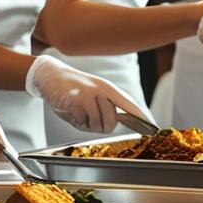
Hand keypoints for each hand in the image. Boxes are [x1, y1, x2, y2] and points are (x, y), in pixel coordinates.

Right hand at [24, 55, 150, 133]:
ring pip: (97, 124)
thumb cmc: (72, 88)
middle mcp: (102, 90)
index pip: (129, 105)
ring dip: (86, 123)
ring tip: (77, 111)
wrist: (49, 75)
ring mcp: (89, 95)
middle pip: (111, 122)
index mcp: (108, 88)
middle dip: (100, 125)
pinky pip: (81, 122)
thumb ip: (104, 107)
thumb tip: (114, 124)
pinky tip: (69, 109)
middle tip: (87, 117)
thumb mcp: (91, 94)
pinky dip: (75, 120)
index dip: (141, 117)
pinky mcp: (76, 101)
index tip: (152, 128)